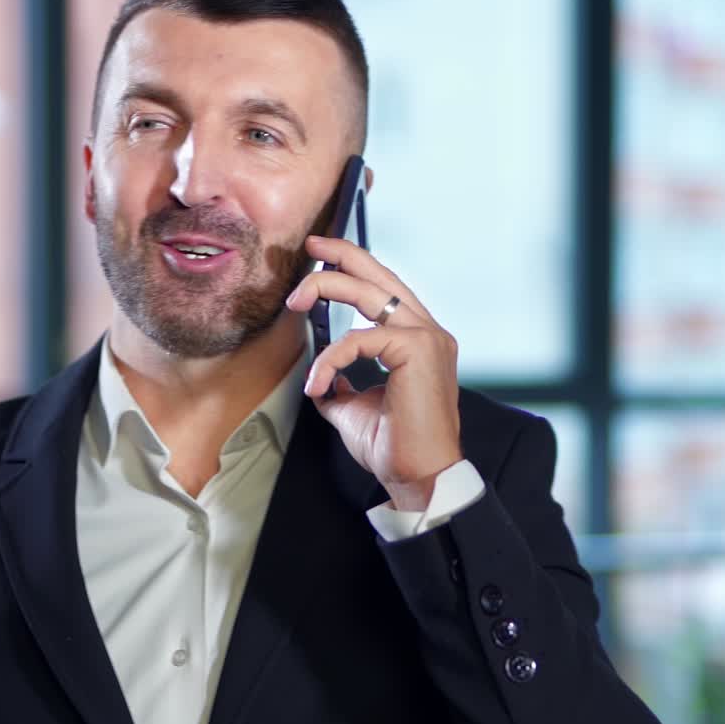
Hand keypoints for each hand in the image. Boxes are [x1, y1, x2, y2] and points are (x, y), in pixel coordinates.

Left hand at [286, 236, 461, 510]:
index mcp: (420, 341)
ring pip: (370, 293)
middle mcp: (429, 332)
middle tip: (311, 246)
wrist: (417, 477)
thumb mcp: (354, 406)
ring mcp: (428, 337)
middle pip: (381, 276)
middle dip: (342, 255)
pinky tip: (319, 383)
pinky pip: (360, 338)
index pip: (386, 290)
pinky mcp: (419, 350)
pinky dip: (331, 358)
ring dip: (326, 289)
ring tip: (295, 303)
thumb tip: (321, 375)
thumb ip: (341, 382)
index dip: (355, 267)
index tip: (322, 258)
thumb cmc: (394, 447)